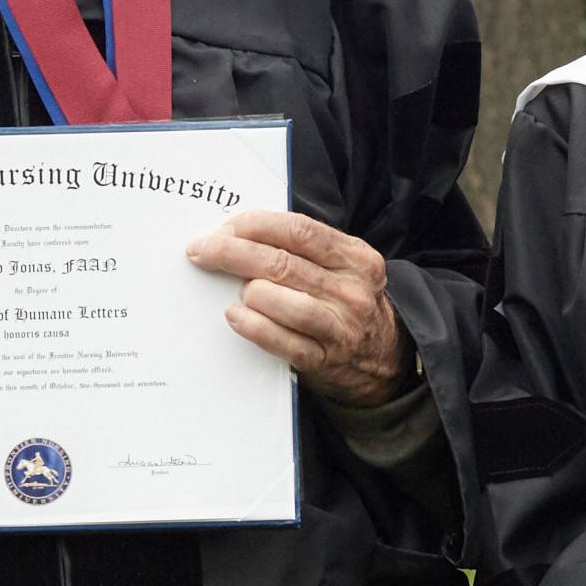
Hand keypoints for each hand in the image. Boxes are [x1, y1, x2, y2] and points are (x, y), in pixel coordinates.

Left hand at [187, 210, 409, 407]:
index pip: (299, 230)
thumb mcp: (343, 268)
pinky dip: (254, 326)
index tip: (224, 228)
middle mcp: (351, 290)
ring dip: (249, 291)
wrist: (384, 359)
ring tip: (236, 291)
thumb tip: (241, 233)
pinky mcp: (324, 360)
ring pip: (284, 300)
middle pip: (282, 263)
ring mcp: (340, 327)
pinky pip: (283, 340)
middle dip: (232, 253)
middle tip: (202, 250)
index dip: (255, 225)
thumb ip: (304, 250)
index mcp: (356, 258)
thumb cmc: (346, 304)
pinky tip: (235, 316)